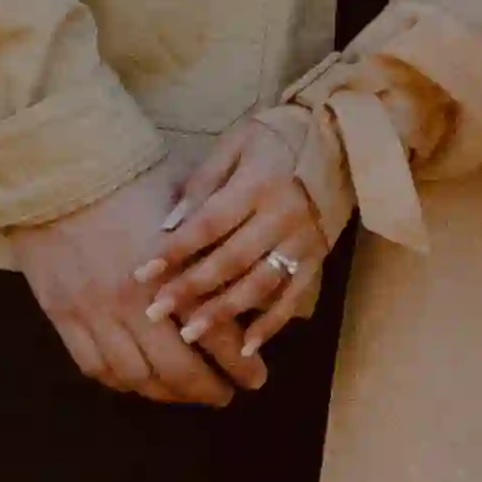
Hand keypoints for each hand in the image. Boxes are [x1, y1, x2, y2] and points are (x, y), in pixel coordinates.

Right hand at [9, 164, 244, 403]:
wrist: (57, 171)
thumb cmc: (126, 176)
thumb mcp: (179, 201)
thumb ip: (207, 241)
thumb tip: (240, 266)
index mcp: (171, 270)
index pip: (215, 331)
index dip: (240, 363)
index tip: (257, 377)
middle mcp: (134, 302)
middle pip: (178, 367)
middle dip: (207, 389)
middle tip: (226, 395)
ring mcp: (95, 313)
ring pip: (137, 377)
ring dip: (167, 394)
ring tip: (186, 394)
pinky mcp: (63, 317)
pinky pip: (96, 367)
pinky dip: (121, 383)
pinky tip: (139, 382)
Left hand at [135, 117, 330, 369]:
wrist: (340, 138)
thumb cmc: (277, 136)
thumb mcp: (237, 142)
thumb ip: (203, 182)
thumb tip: (171, 223)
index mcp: (257, 184)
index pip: (209, 224)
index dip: (175, 250)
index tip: (141, 274)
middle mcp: (281, 216)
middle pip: (231, 260)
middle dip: (190, 289)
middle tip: (155, 313)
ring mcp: (303, 241)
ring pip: (260, 284)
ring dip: (224, 312)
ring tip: (191, 335)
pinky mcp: (318, 258)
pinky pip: (294, 297)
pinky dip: (272, 323)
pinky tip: (246, 346)